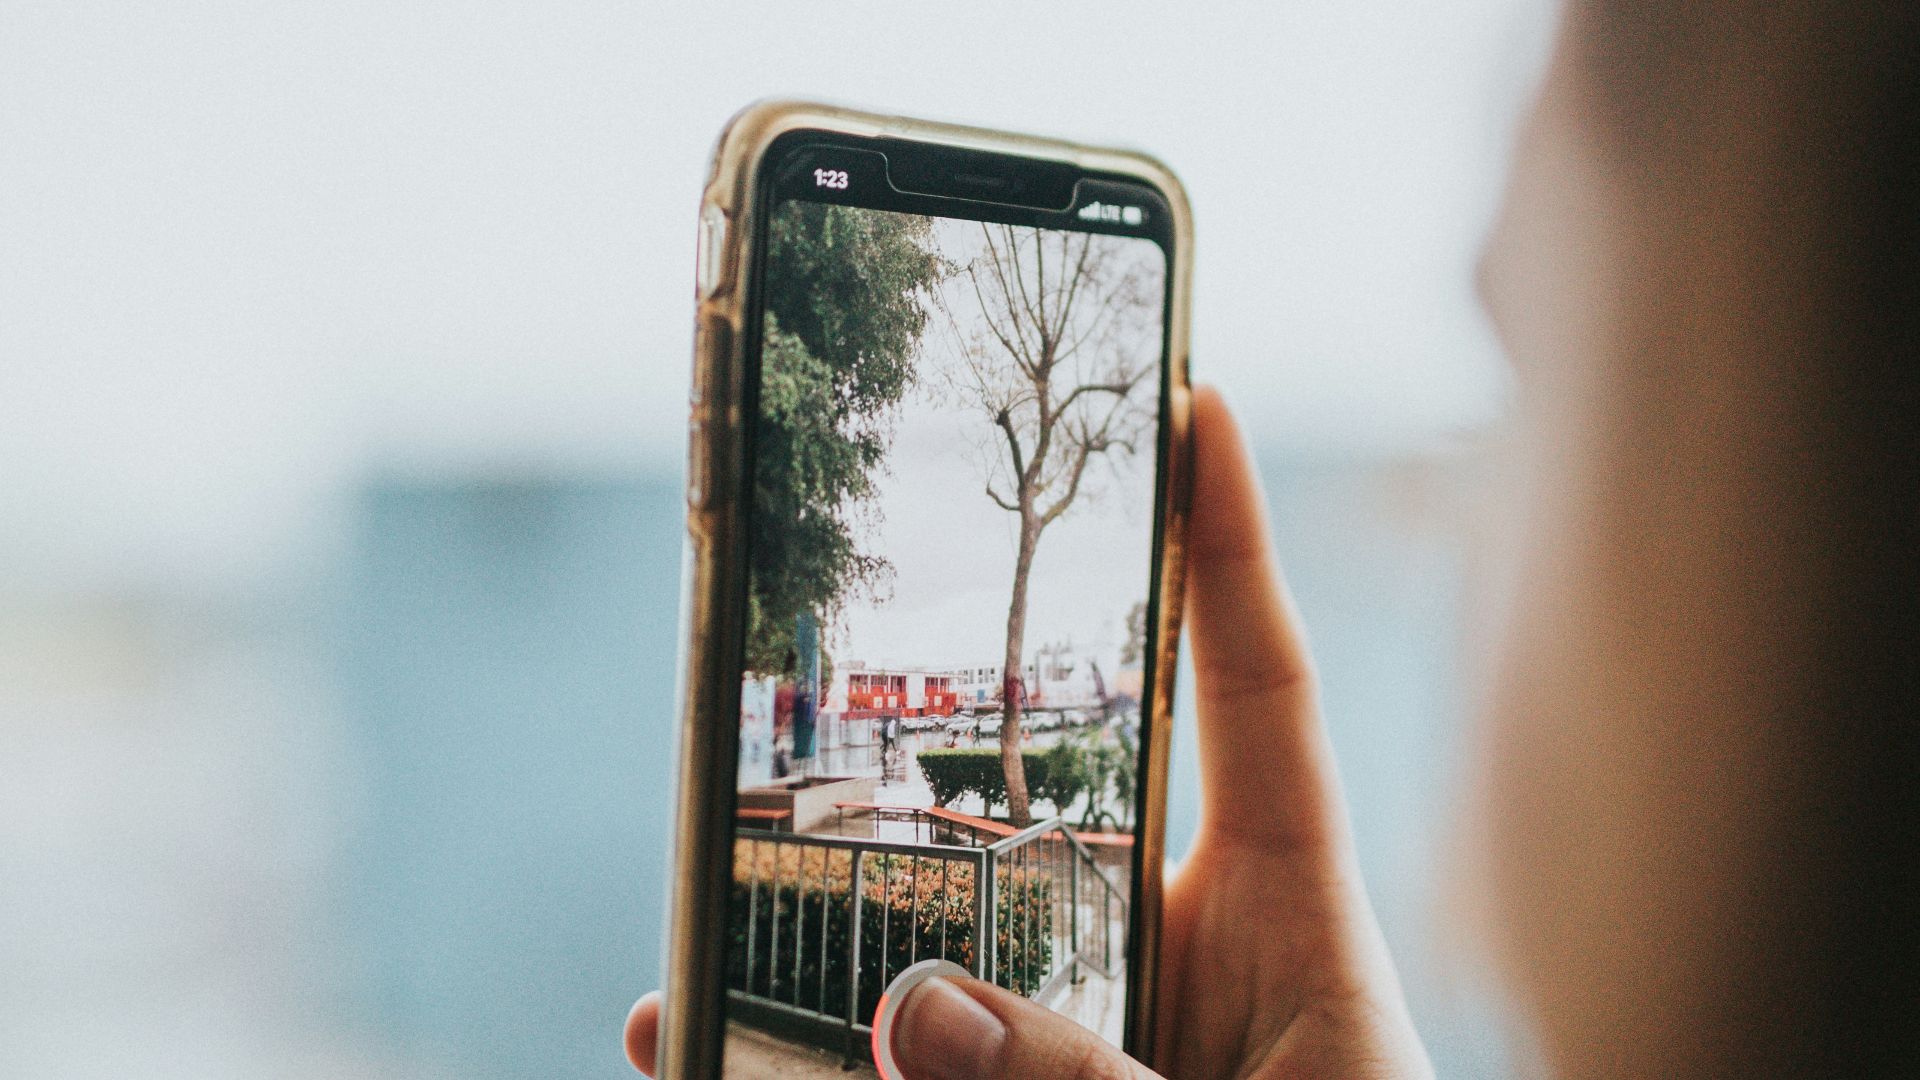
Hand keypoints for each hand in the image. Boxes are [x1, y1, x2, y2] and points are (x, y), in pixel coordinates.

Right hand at [624, 386, 1431, 1078]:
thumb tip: (920, 1006)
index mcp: (1289, 918)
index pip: (1257, 691)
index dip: (1230, 542)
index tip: (1199, 399)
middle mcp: (1170, 950)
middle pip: (1045, 791)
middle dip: (948, 709)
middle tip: (855, 602)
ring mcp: (1071, 1029)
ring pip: (931, 931)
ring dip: (819, 896)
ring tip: (705, 847)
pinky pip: (869, 1060)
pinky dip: (779, 1050)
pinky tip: (681, 1026)